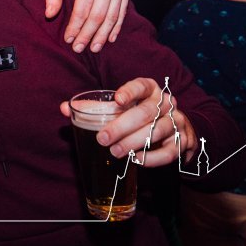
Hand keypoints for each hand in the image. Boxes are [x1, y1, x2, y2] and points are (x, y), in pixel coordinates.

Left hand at [47, 0, 129, 52]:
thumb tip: (50, 16)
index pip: (83, 11)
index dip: (75, 28)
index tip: (69, 40)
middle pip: (99, 16)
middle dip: (89, 35)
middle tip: (80, 48)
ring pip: (112, 16)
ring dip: (103, 35)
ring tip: (95, 48)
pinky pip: (122, 10)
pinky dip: (116, 26)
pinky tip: (110, 38)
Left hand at [60, 77, 192, 166]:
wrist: (174, 130)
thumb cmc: (138, 116)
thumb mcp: (120, 108)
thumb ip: (93, 108)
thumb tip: (63, 108)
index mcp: (150, 89)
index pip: (142, 85)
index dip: (130, 91)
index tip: (116, 99)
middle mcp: (166, 103)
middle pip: (146, 112)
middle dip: (122, 125)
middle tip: (103, 138)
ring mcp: (177, 121)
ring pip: (157, 131)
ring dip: (134, 142)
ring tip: (115, 151)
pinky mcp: (182, 142)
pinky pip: (169, 151)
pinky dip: (152, 157)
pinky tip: (135, 160)